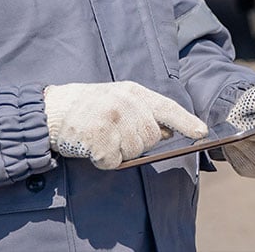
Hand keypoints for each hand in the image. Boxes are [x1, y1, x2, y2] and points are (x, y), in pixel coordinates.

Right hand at [44, 81, 207, 169]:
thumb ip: (144, 112)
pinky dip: (102, 160)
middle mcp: (126, 103)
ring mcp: (112, 120)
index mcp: (134, 92)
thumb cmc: (89, 106)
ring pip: (133, 152)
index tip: (202, 132)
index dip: (186, 121)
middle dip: (136, 142)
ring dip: (118, 152)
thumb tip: (167, 131)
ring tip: (101, 136)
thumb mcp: (119, 99)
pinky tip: (91, 146)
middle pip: (151, 137)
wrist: (52, 109)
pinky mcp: (98, 138)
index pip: (166, 107)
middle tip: (114, 133)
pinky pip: (112, 161)